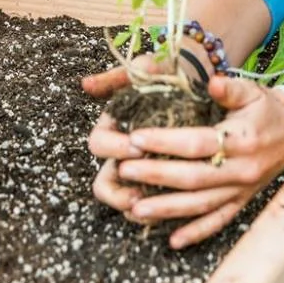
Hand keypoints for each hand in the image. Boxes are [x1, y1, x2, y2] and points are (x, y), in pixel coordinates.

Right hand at [80, 47, 213, 221]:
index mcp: (113, 128)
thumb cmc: (168, 73)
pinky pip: (150, 206)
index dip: (114, 148)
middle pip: (104, 183)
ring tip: (151, 209)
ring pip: (124, 201)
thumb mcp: (145, 68)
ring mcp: (138, 172)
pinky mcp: (158, 184)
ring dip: (134, 208)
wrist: (197, 82)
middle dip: (119, 190)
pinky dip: (156, 213)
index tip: (137, 145)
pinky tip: (172, 213)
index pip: (98, 144)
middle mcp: (122, 154)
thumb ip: (118, 75)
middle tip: (141, 190)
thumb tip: (86, 85)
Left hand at [86, 74, 283, 248]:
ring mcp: (241, 190)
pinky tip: (172, 241)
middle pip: (193, 178)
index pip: (197, 143)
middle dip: (156, 175)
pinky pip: (217, 222)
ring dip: (166, 209)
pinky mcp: (242, 203)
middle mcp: (241, 170)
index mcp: (241, 140)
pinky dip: (195, 233)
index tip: (135, 138)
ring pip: (200, 205)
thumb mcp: (252, 92)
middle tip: (124, 171)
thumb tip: (211, 83)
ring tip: (134, 208)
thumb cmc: (265, 110)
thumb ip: (230, 88)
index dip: (165, 141)